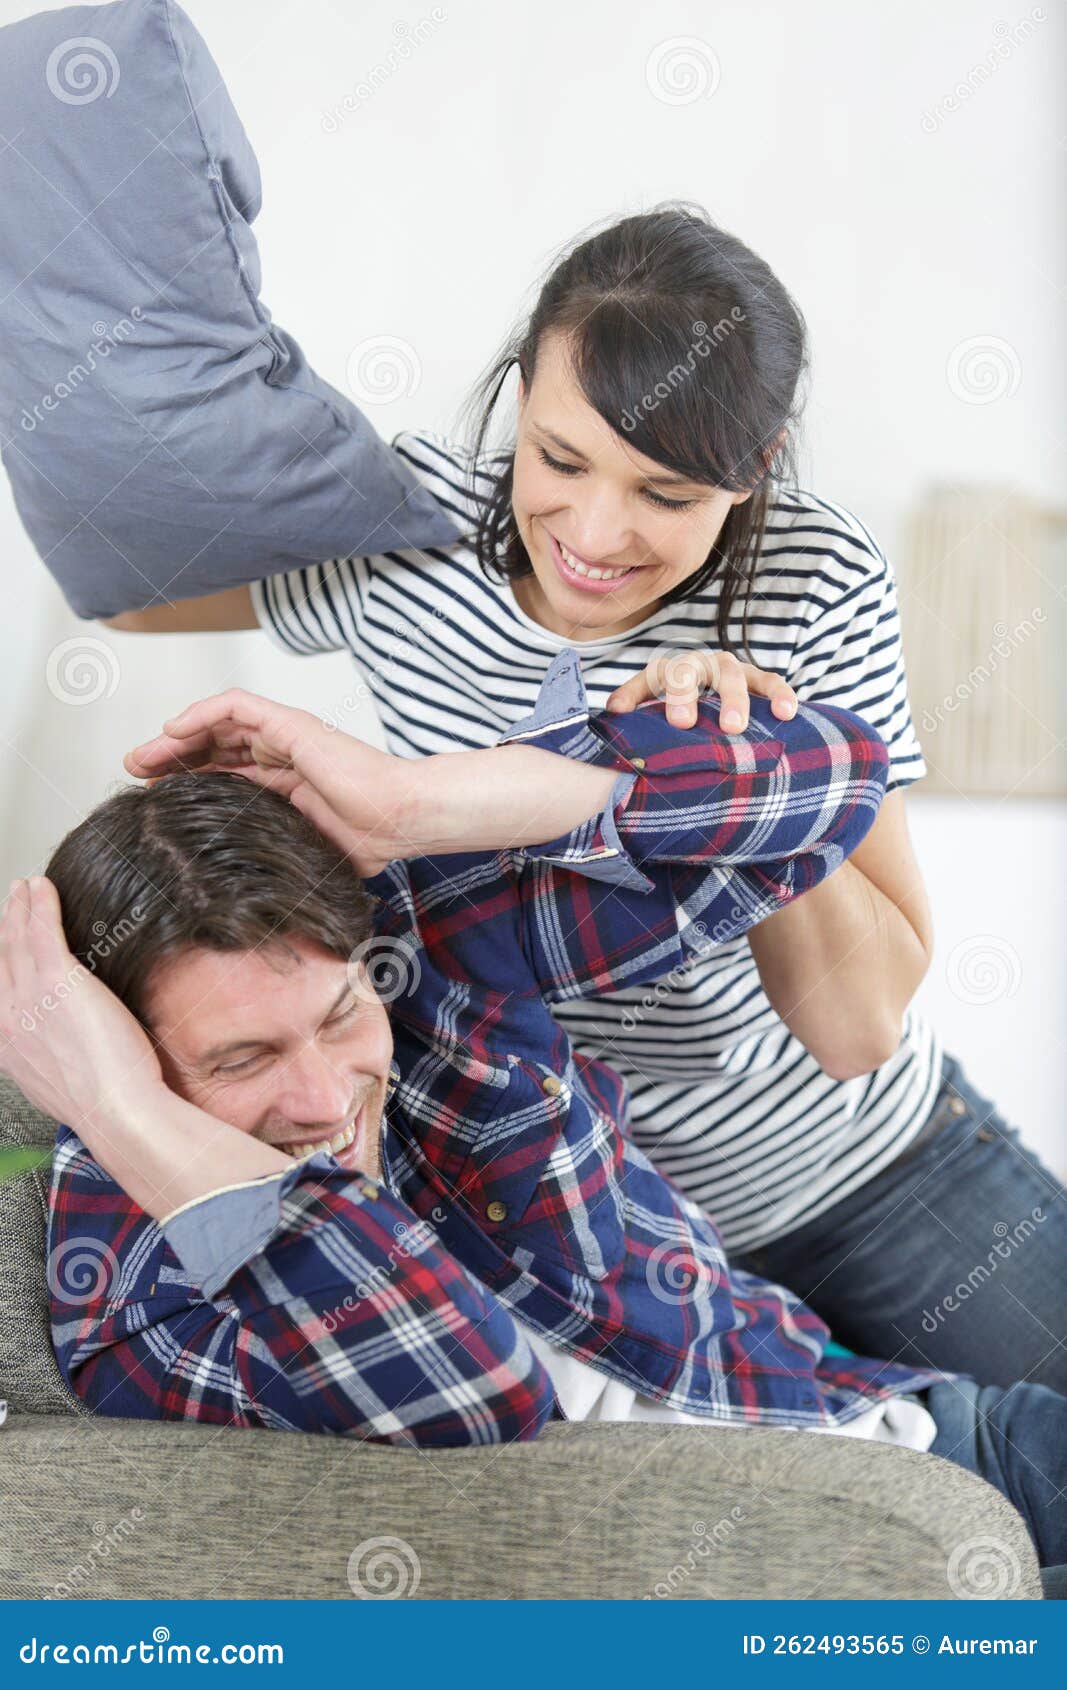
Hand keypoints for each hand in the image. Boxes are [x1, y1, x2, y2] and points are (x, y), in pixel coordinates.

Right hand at [0, 877, 163, 1129]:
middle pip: (2, 958)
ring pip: (19, 939)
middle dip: (8, 924)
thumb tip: (54, 1052)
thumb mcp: (55, 1085)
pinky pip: (44, 930)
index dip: (0, 958)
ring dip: (21, 907)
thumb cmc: (103, 1105)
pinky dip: (41, 904)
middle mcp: (7, 1018)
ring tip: (26, 887)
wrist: (116, 1111)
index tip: (5, 940)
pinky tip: (43, 886)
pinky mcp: (58, 980)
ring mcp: (29, 998)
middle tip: (13, 901)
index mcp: (6, 1044)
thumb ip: (44, 1060)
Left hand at [124, 689, 414, 875]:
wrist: (399, 820)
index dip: (188, 781)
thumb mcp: (300, 849)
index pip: (224, 773)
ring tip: (143, 755)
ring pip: (217, 723)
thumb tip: (234, 884)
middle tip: (135, 772)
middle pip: (214, 746)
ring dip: (176, 736)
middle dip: (172, 757)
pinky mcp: (290, 723)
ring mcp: (286, 736)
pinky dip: (201, 713)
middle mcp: (282, 754)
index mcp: (286, 782)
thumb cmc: (368, 840)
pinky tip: (172, 730)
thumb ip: (272, 851)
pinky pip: (236, 705)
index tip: (154, 798)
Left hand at [606, 647, 797, 730]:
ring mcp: (731, 669)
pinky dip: (780, 695)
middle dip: (689, 697)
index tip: (657, 719)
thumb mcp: (652, 698)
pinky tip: (787, 713)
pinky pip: (771, 683)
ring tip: (736, 728)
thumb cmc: (676, 702)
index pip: (658, 675)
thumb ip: (633, 704)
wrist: (710, 687)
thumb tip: (613, 713)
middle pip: (693, 672)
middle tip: (684, 726)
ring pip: (735, 676)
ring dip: (736, 700)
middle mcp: (701, 664)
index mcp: (671, 670)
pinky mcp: (758, 679)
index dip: (651, 693)